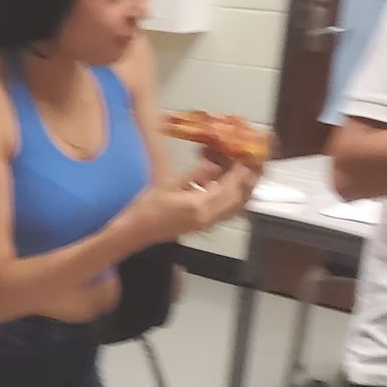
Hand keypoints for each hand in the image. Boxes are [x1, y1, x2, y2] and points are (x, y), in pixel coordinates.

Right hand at [120, 163, 253, 245]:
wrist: (136, 231)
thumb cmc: (147, 207)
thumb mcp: (169, 184)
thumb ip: (196, 175)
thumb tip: (216, 164)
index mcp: (200, 206)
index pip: (230, 187)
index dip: (241, 171)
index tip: (246, 155)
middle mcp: (210, 217)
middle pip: (239, 198)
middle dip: (247, 180)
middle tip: (250, 162)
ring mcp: (208, 223)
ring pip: (236, 206)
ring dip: (242, 189)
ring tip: (242, 171)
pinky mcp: (204, 224)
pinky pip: (227, 210)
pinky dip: (232, 197)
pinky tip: (225, 184)